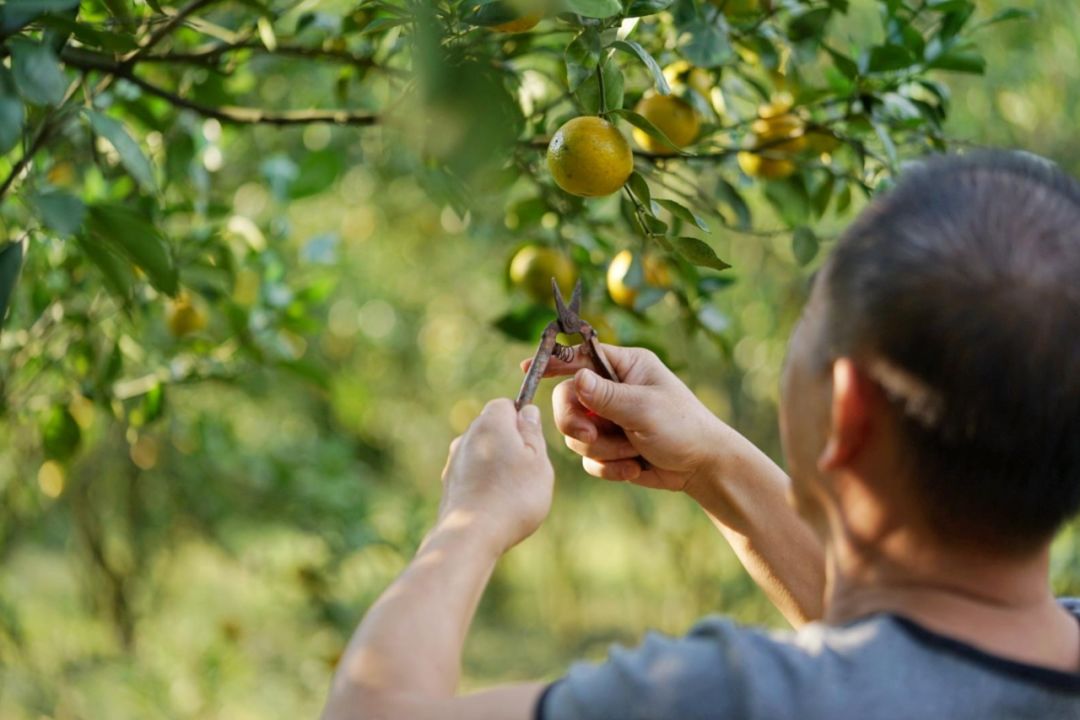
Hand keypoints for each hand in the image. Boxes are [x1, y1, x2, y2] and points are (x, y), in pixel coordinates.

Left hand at [438, 399, 553, 553]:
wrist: (471, 535)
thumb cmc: (514, 495)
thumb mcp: (538, 460)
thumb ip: (533, 432)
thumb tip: (527, 411)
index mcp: (490, 423)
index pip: (506, 405)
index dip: (523, 421)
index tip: (533, 446)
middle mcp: (466, 436)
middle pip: (493, 429)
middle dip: (510, 444)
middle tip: (527, 472)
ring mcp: (453, 461)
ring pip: (482, 453)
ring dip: (496, 465)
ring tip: (512, 494)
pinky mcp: (448, 484)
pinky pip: (472, 475)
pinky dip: (484, 483)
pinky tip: (494, 505)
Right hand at [522, 344, 729, 493]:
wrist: (702, 468)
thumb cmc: (682, 428)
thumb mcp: (644, 408)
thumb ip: (606, 395)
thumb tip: (574, 378)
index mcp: (625, 367)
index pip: (580, 357)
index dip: (553, 362)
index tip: (527, 370)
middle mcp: (613, 390)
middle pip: (567, 400)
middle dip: (576, 422)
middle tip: (589, 435)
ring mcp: (609, 420)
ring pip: (575, 434)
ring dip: (602, 449)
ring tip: (633, 452)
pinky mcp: (610, 448)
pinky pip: (588, 458)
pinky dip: (609, 467)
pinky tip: (635, 468)